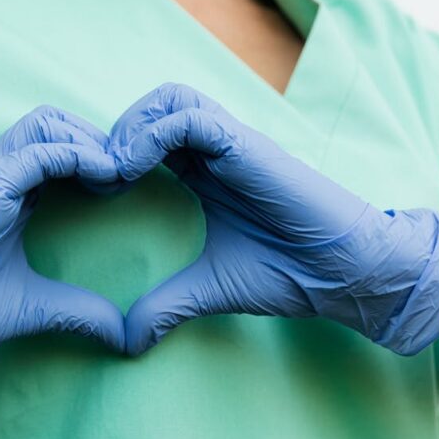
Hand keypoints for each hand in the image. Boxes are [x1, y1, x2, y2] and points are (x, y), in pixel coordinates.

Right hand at [0, 106, 125, 385]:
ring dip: (89, 141)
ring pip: (47, 123)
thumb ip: (77, 311)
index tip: (123, 189)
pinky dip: (77, 155)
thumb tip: (121, 335)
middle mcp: (1, 177)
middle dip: (97, 140)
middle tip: (125, 176)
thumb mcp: (32, 308)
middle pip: (56, 124)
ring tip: (116, 175)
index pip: (58, 151)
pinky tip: (106, 178)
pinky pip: (39, 150)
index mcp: (10, 196)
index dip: (95, 160)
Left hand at [110, 83, 438, 356]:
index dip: (115, 153)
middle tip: (95, 176)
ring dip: (132, 127)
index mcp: (206, 171)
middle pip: (156, 106)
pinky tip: (131, 169)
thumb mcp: (210, 288)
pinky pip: (191, 118)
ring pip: (171, 98)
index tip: (92, 191)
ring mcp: (233, 143)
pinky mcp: (247, 146)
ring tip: (111, 170)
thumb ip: (166, 305)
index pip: (150, 136)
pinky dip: (153, 135)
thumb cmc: (289, 273)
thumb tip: (127, 339)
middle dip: (118, 132)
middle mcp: (218, 149)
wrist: (346, 276)